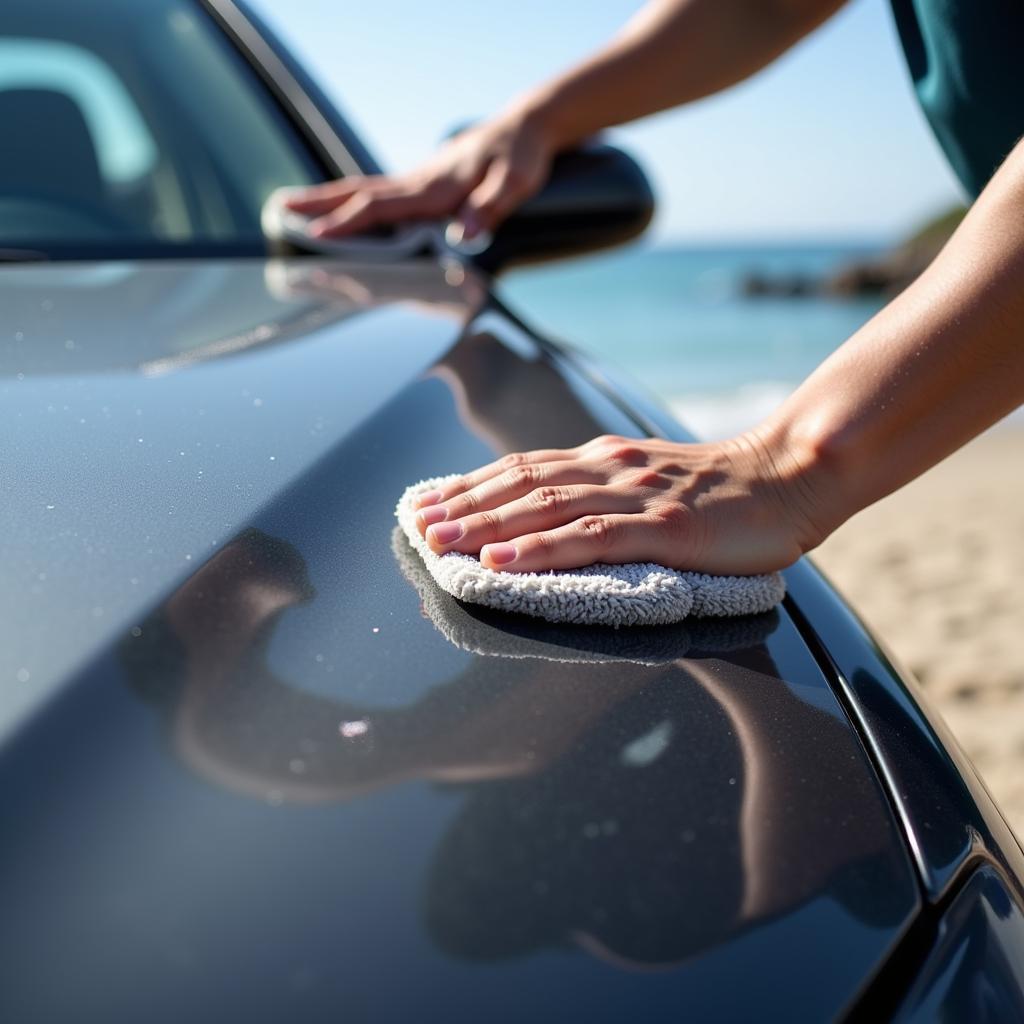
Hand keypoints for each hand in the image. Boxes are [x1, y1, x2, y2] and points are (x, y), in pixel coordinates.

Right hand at [284, 107, 553, 239]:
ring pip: (366, 191)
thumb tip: (466, 235)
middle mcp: (420, 183)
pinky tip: (341, 209)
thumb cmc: (521, 156)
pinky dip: (353, 201)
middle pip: (361, 193)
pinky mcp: (423, 184)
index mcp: (435, 188)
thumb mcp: (516, 182)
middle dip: (321, 203)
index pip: (382, 207)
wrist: (524, 126)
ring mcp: (418, 182)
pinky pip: (381, 196)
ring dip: (329, 198)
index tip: (318, 234)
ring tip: (294, 205)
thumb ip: (490, 207)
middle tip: (281, 209)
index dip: (350, 222)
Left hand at [414, 434, 823, 575]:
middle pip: (522, 484)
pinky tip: (504, 561)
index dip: (472, 484)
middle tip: (418, 526)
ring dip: (486, 525)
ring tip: (441, 542)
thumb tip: (551, 514)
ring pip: (545, 507)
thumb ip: (604, 491)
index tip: (430, 502)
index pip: (524, 467)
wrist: (788, 476)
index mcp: (606, 458)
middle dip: (465, 506)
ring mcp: (637, 496)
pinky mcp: (664, 529)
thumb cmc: (722, 490)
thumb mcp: (651, 481)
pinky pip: (591, 538)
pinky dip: (541, 549)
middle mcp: (611, 468)